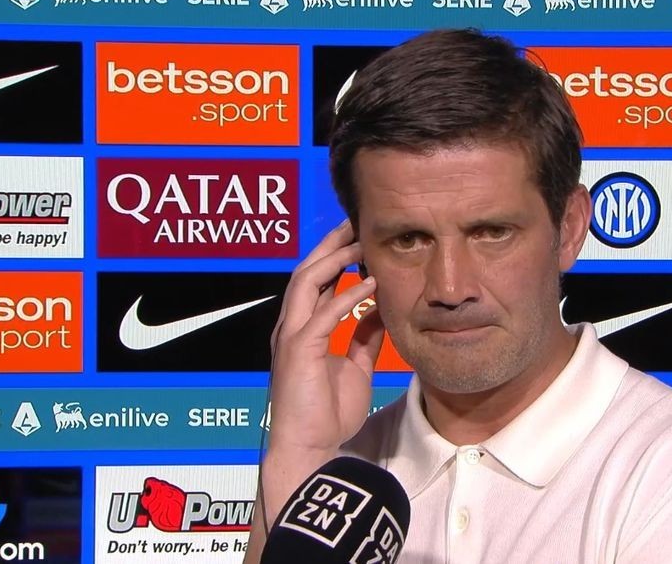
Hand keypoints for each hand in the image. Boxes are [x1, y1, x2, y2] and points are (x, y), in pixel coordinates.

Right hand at [266, 219, 386, 456]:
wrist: (310, 450)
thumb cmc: (327, 415)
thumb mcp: (355, 367)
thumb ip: (364, 338)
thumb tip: (380, 311)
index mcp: (302, 330)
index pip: (315, 281)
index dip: (333, 256)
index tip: (357, 236)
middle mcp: (291, 327)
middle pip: (306, 271)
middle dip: (329, 244)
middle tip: (354, 222)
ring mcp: (291, 337)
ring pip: (306, 282)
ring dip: (334, 259)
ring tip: (361, 244)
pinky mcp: (298, 351)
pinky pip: (323, 315)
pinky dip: (347, 296)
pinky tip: (369, 283)